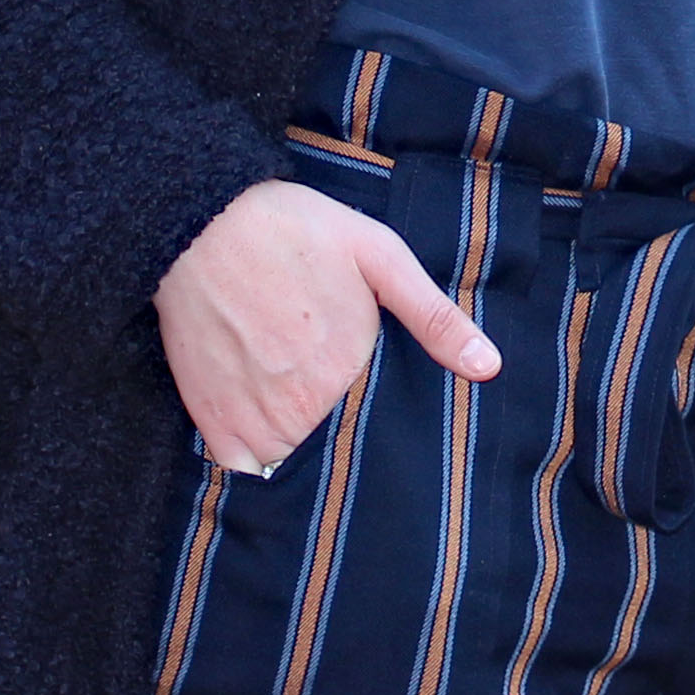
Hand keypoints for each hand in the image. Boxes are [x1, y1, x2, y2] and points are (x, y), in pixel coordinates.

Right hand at [155, 178, 498, 475]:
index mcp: (351, 373)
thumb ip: (435, 317)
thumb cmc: (297, 231)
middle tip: (345, 415)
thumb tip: (490, 368)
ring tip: (308, 421)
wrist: (203, 221)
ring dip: (305, 457)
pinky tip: (269, 439)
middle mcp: (304, 408)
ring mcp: (255, 419)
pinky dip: (257, 468)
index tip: (389, 417)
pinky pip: (244, 473)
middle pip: (339, 453)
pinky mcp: (213, 420)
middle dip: (350, 446)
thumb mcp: (380, 256)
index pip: (383, 431)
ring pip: (293, 467)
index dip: (389, 426)